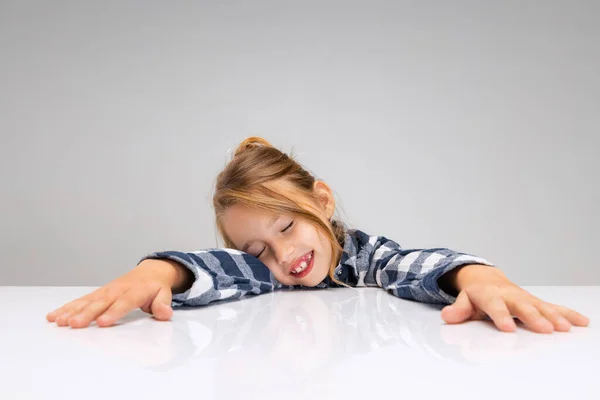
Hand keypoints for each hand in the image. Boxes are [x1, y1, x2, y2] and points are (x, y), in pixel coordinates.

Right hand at [46, 260, 182, 328]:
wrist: (150, 272)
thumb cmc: (156, 287)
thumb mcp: (164, 294)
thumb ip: (163, 304)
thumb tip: (164, 314)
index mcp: (136, 290)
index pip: (125, 302)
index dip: (114, 312)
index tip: (103, 322)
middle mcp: (117, 289)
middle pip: (101, 302)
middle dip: (87, 313)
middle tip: (74, 324)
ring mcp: (106, 291)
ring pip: (87, 301)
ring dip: (72, 310)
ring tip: (59, 321)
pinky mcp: (98, 293)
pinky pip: (81, 300)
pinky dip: (67, 307)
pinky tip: (54, 315)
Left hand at [440, 265, 589, 332]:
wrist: (487, 279)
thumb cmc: (476, 294)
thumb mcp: (463, 300)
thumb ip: (458, 309)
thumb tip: (446, 316)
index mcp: (490, 295)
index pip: (495, 306)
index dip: (501, 317)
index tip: (508, 329)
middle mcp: (509, 295)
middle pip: (522, 306)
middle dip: (533, 317)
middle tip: (544, 329)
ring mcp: (524, 298)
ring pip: (540, 306)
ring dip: (553, 316)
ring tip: (564, 328)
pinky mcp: (535, 302)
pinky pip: (553, 307)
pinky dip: (567, 313)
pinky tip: (582, 322)